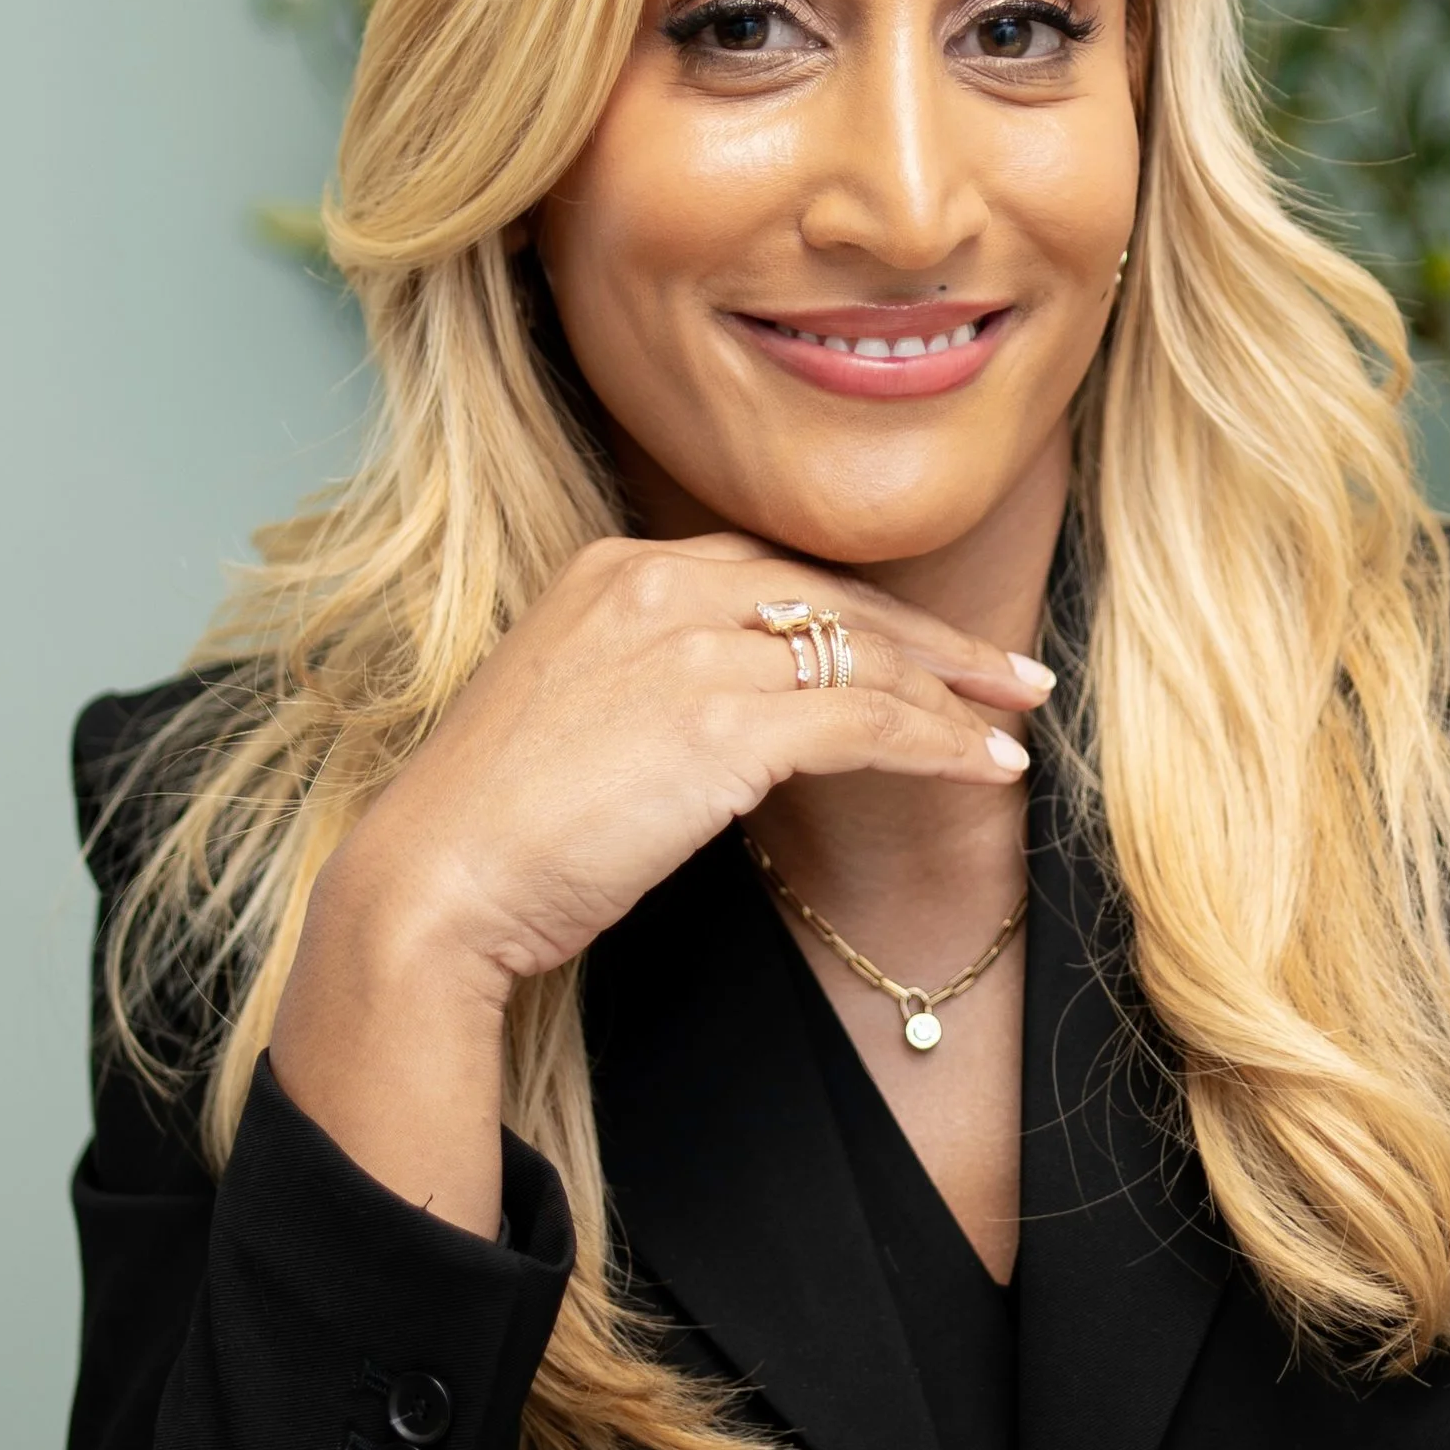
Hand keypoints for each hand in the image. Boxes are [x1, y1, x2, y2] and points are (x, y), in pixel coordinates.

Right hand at [271, 531, 1048, 1226]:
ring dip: (953, 695)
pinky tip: (982, 766)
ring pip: (862, 656)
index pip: (773, 574)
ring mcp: (689, 645)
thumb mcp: (572, 708)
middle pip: (833, 599)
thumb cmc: (494, 826)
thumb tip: (745, 714)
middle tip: (1013, 674)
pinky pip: (864, 719)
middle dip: (935, 642)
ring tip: (1015, 725)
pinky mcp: (722, 721)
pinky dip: (936, 742)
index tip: (928, 647)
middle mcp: (655, 582)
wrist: (434, 883)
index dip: (864, 612)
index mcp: (613, 566)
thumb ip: (654, 676)